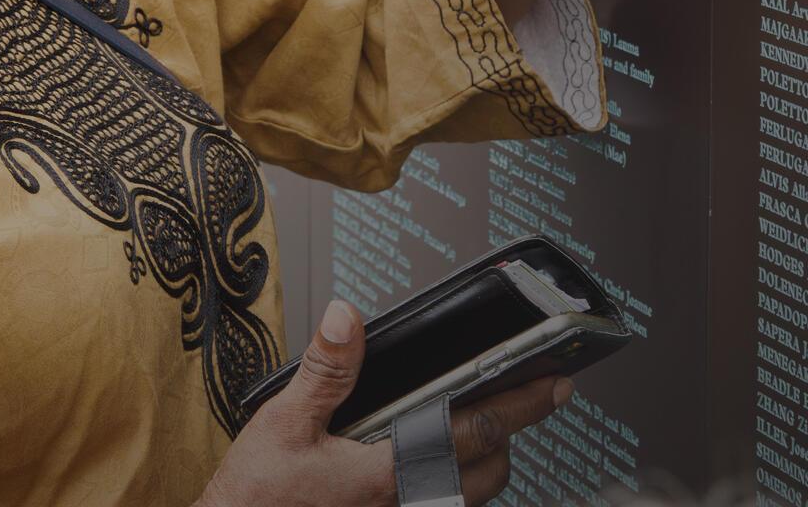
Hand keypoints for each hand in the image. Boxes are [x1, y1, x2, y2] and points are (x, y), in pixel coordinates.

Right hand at [200, 299, 572, 506]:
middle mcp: (401, 506)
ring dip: (478, 466)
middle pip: (487, 475)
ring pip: (466, 499)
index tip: (554, 383)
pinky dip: (446, 487)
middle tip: (516, 401)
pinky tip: (425, 464)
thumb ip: (325, 370)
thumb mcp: (282, 424)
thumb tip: (350, 319)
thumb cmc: (253, 500)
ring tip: (472, 430)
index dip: (520, 404)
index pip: (475, 433)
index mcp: (385, 473)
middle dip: (507, 439)